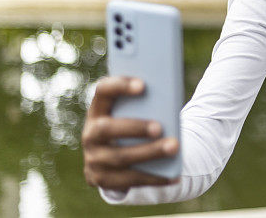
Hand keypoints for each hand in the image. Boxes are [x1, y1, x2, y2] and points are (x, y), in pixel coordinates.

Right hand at [82, 76, 180, 190]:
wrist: (111, 160)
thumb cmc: (130, 126)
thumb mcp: (132, 113)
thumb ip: (144, 105)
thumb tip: (169, 98)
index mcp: (98, 110)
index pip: (103, 91)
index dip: (120, 86)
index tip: (143, 85)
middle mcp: (90, 134)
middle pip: (107, 128)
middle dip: (135, 127)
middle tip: (160, 127)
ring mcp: (93, 159)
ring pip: (121, 157)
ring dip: (150, 152)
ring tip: (174, 147)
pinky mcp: (102, 179)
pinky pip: (129, 180)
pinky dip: (154, 177)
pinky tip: (175, 174)